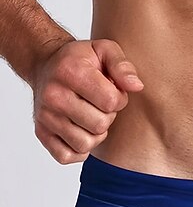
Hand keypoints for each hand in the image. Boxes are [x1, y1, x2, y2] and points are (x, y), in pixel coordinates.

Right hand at [31, 38, 143, 163]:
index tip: (111, 90)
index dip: (119, 99)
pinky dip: (79, 150)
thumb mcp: (104, 50)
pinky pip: (67, 156)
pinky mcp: (42, 133)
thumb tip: (136, 86)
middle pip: (100, 125)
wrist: (46, 65)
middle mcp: (53, 96)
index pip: (111, 102)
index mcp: (71, 72)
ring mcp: (45, 116)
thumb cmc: (79, 61)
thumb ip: (123, 66)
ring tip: (90, 116)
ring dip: (95, 134)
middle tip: (99, 104)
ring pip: (85, 144)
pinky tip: (80, 131)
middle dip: (107, 116)